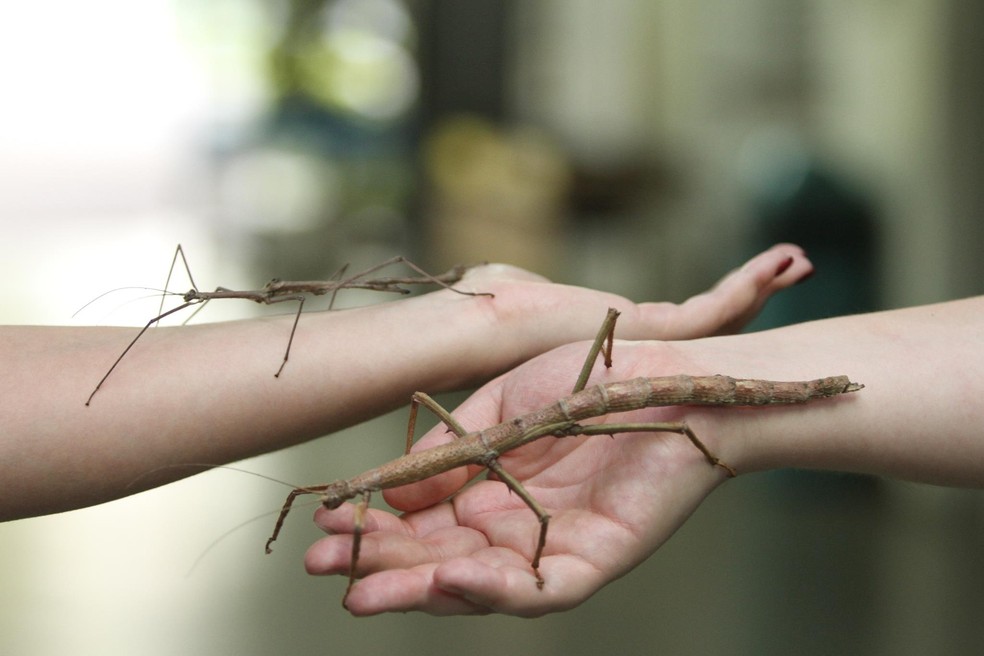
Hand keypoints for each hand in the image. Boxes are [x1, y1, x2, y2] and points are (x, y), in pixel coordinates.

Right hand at [305, 339, 729, 615]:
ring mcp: (555, 545)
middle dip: (382, 566)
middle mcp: (518, 525)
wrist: (669, 371)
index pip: (423, 523)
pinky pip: (542, 587)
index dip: (376, 527)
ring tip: (364, 592)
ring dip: (421, 588)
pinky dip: (495, 590)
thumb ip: (453, 450)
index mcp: (494, 489)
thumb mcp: (504, 405)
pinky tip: (449, 577)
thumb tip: (394, 495)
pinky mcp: (598, 557)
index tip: (326, 525)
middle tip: (322, 569)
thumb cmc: (590, 377)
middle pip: (441, 559)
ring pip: (481, 584)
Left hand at [457, 243, 810, 360]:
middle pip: (707, 331)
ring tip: (799, 263)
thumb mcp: (520, 289)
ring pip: (720, 322)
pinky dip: (747, 287)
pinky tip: (784, 264)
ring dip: (758, 289)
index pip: (671, 332)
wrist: (480, 333)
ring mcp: (650, 354)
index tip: (741, 281)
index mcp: (609, 349)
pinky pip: (713, 312)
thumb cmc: (487, 315)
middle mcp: (636, 359)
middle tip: (791, 269)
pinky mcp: (655, 338)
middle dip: (750, 301)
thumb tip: (526, 286)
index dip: (710, 308)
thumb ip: (535, 291)